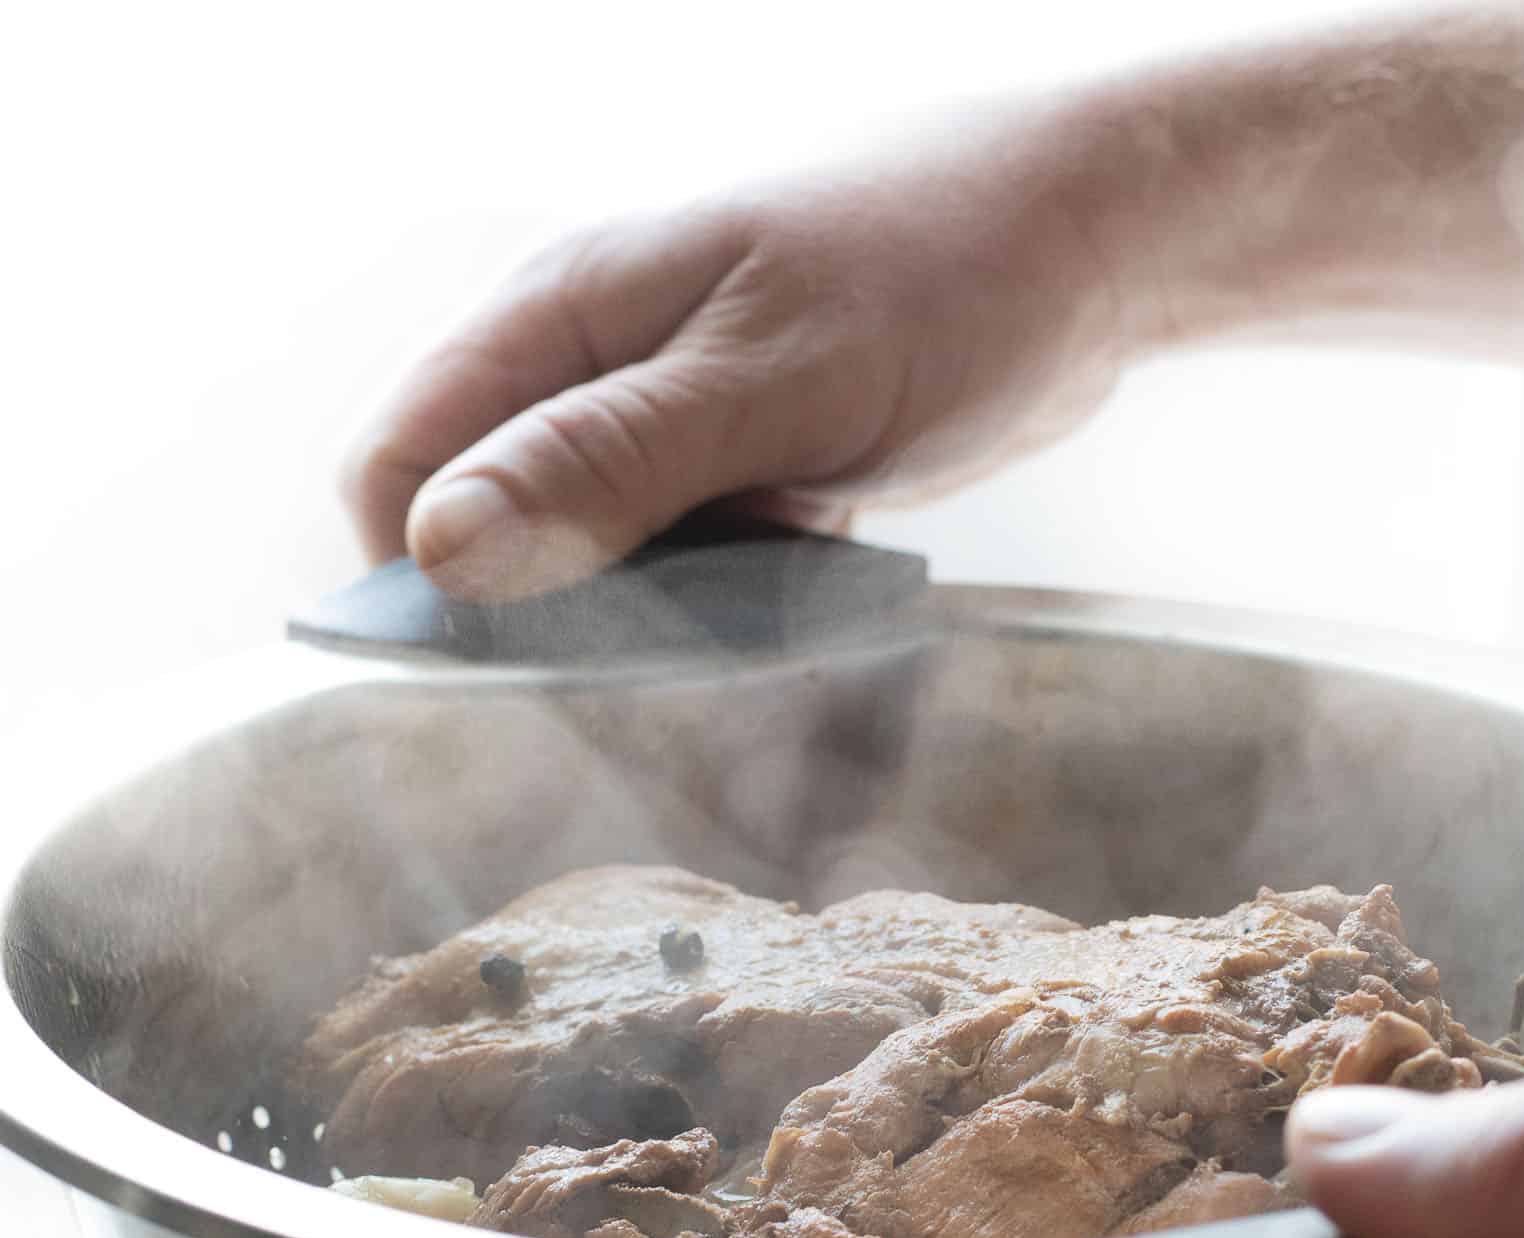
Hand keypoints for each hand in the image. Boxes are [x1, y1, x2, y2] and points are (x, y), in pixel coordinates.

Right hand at [341, 100, 1134, 601]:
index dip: (421, 581)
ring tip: (748, 617)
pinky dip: (713, 605)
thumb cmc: (938, 278)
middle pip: (479, 522)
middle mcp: (585, 360)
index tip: (514, 666)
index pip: (396, 467)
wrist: (1086, 243)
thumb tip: (443, 550)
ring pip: (578, 556)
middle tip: (656, 657)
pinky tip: (789, 599)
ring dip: (637, 619)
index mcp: (559, 311)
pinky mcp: (728, 463)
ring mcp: (656, 414)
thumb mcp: (769, 385)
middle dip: (536, 613)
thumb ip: (608, 463)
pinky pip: (673, 563)